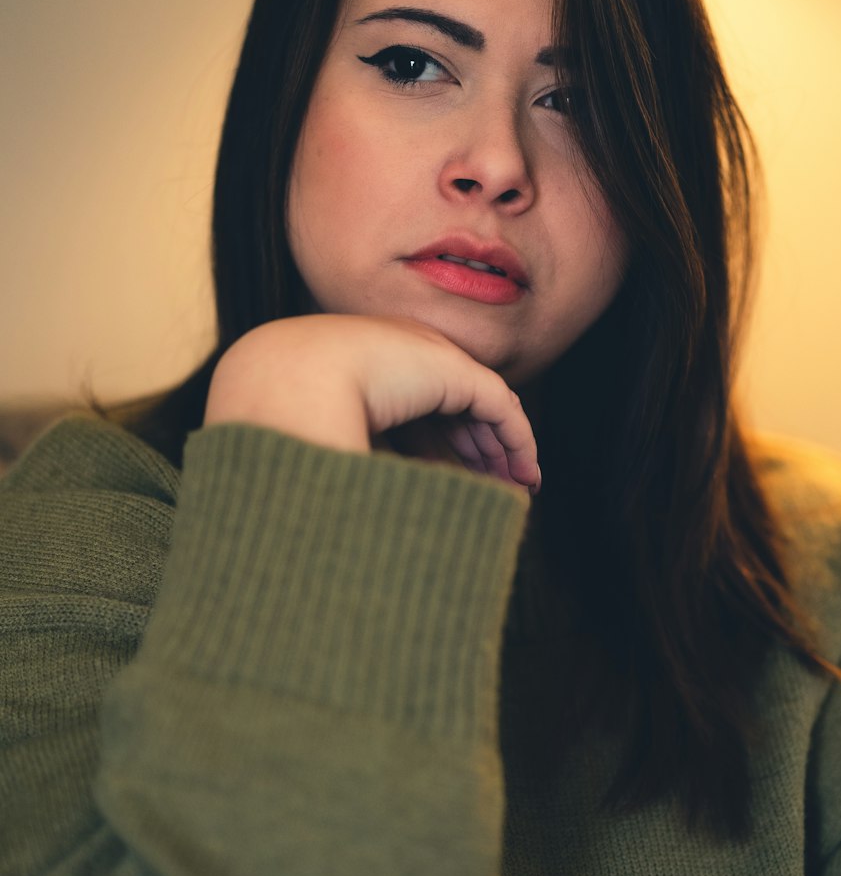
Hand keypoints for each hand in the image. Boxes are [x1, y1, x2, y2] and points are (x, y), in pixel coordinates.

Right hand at [204, 315, 540, 494]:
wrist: (281, 386)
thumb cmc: (286, 432)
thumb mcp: (330, 453)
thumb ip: (361, 468)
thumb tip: (394, 517)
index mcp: (360, 375)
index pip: (413, 415)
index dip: (440, 454)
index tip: (457, 491)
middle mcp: (396, 360)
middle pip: (450, 411)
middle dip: (477, 453)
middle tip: (500, 492)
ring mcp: (424, 358)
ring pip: (479, 408)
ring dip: (501, 450)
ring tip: (519, 488)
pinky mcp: (450, 368)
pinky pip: (498, 405)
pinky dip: (516, 438)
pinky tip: (525, 472)